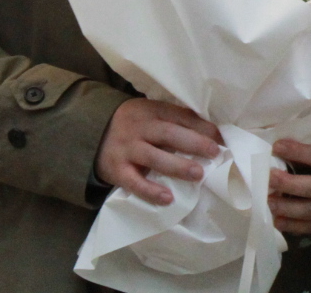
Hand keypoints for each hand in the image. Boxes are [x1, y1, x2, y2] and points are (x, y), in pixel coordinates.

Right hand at [95, 98, 222, 206]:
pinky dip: (151, 191)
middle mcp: (139, 127)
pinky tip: (168, 198)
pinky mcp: (116, 170)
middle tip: (215, 153)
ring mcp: (127, 149)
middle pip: (168, 133)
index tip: (221, 137)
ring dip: (177, 165)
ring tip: (198, 174)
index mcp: (150, 110)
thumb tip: (211, 132)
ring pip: (154, 157)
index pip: (179, 115)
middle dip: (193, 143)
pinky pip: (134, 182)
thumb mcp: (149, 114)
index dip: (201, 126)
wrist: (89, 133)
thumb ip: (172, 120)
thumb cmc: (131, 125)